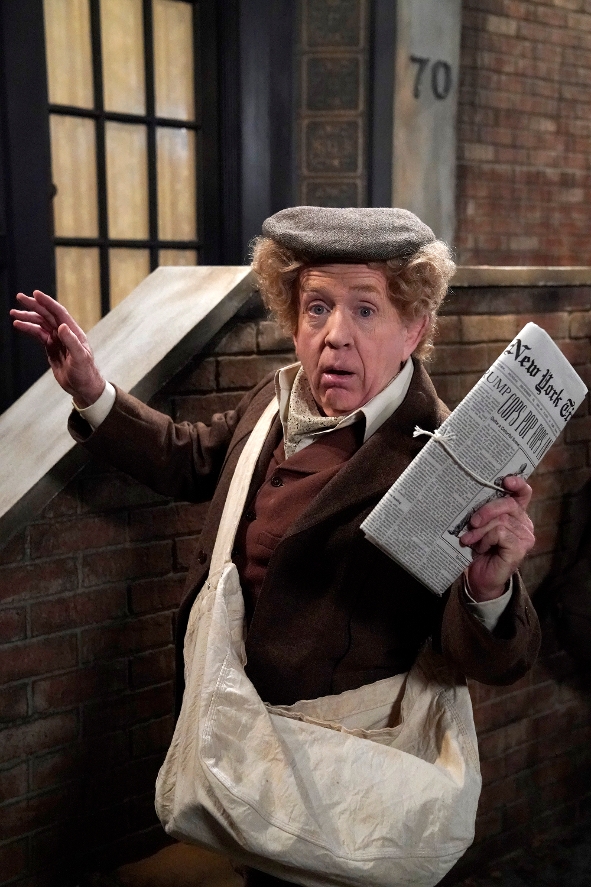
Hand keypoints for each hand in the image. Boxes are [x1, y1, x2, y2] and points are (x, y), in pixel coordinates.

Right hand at [10, 290, 104, 406]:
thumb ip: (71, 342)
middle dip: (33, 306)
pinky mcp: (51, 348)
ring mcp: (57, 340)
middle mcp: (65, 333)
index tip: (35, 294)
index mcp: (74, 332)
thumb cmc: (85, 372)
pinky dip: (28, 329)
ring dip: (28, 317)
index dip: (47, 302)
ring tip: (13, 313)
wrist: (83, 387)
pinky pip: (38, 335)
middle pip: (47, 315)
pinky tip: (19, 325)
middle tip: (20, 297)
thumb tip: (62, 326)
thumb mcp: (80, 358)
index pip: (59, 313)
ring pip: (40, 324)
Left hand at [460, 475, 534, 600]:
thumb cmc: (478, 548)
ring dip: (480, 530)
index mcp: (516, 514)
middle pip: (508, 504)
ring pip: (500, 520)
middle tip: (471, 522)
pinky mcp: (520, 548)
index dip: (517, 484)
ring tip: (470, 540)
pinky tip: (480, 548)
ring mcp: (525, 537)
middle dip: (486, 510)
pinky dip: (485, 539)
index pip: (523, 493)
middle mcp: (525, 523)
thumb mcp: (480, 525)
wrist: (479, 577)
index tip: (504, 480)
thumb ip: (483, 511)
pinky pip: (499, 533)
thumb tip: (474, 493)